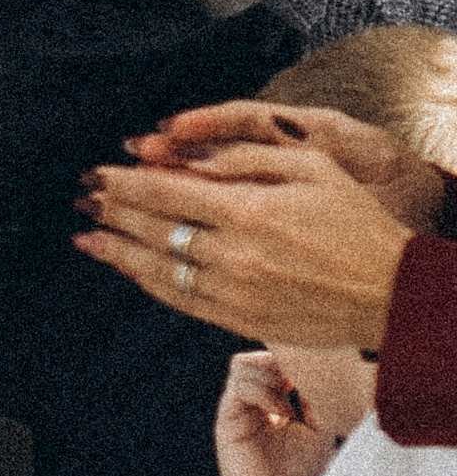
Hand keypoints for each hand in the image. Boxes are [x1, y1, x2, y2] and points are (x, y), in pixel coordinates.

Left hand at [76, 115, 428, 347]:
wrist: (393, 293)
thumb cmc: (356, 222)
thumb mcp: (310, 168)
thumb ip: (242, 158)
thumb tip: (181, 155)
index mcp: (250, 209)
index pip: (166, 191)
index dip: (123, 182)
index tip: (96, 174)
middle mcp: (234, 253)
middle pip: (154, 228)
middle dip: (112, 211)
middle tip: (82, 199)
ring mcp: (235, 292)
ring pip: (159, 269)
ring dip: (118, 251)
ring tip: (86, 237)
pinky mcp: (240, 320)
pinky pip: (181, 300)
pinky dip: (149, 283)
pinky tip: (129, 269)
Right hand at [214, 348, 339, 475]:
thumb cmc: (303, 469)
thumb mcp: (318, 424)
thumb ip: (312, 393)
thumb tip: (309, 365)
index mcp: (271, 398)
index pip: (271, 361)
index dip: (290, 359)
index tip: (314, 371)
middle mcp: (251, 400)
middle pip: (255, 356)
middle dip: (280, 362)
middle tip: (301, 381)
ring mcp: (237, 408)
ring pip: (243, 365)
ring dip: (271, 377)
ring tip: (291, 404)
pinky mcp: (227, 419)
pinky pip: (240, 388)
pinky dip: (264, 393)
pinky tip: (282, 413)